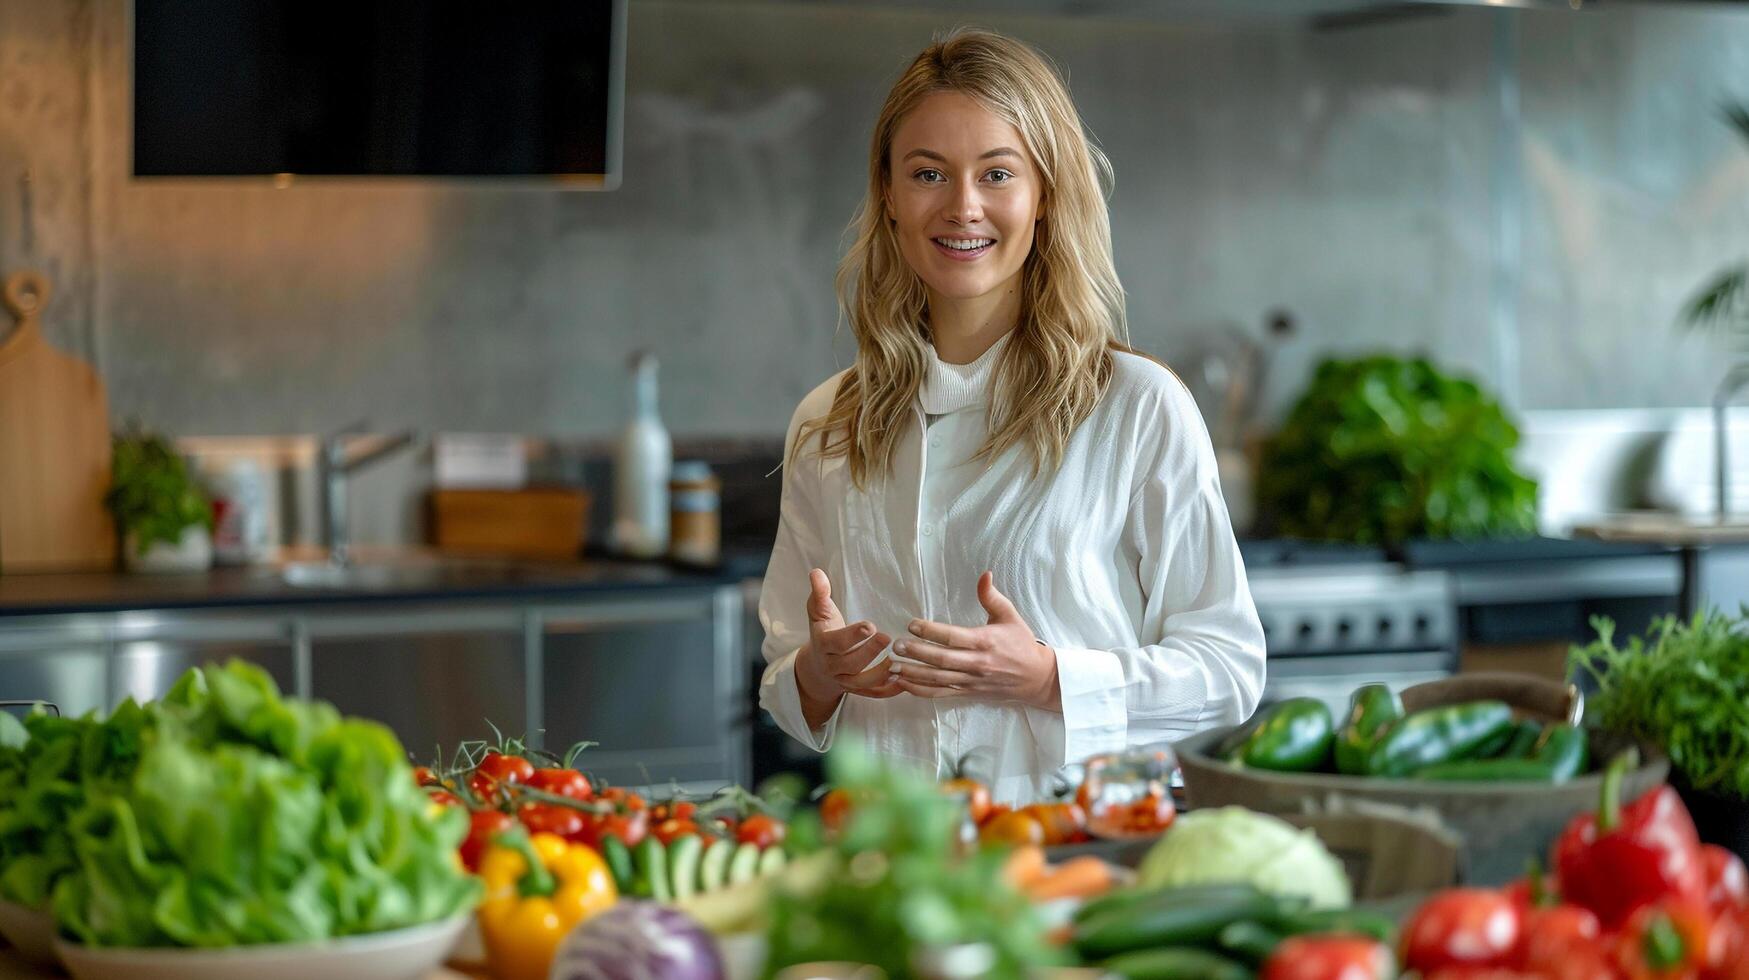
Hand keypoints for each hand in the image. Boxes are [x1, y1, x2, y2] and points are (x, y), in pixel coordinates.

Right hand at [794, 569, 902, 716]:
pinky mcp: (857, 691)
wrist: (817, 667)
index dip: (853, 636)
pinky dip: (888, 691)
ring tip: (899, 662)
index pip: (836, 642)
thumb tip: (816, 572)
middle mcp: (833, 666)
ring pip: (862, 684)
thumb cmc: (823, 632)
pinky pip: (873, 695)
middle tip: (889, 638)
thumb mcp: (818, 613)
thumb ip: (819, 594)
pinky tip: (903, 681)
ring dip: (881, 675)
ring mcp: (846, 681)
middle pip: (851, 664)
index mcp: (824, 645)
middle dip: (870, 653)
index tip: (870, 625)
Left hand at [890, 572, 1060, 709]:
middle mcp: (976, 663)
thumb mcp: (1010, 616)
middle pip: (942, 660)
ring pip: (938, 679)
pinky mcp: (968, 693)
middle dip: (917, 653)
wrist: (1036, 678)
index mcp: (984, 641)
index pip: (953, 637)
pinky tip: (903, 683)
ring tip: (892, 666)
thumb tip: (984, 574)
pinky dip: (920, 690)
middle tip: (896, 646)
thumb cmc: (1021, 644)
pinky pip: (941, 693)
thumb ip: (992, 597)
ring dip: (913, 674)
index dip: (931, 631)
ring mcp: (971, 681)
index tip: (912, 624)